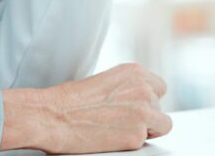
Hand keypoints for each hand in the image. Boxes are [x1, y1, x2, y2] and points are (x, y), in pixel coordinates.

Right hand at [0, 63, 171, 153]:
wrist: (51, 116)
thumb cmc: (69, 100)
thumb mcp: (104, 81)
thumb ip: (127, 88)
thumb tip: (138, 101)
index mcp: (135, 72)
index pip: (159, 87)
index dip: (148, 99)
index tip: (136, 106)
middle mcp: (143, 89)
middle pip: (160, 107)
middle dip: (146, 115)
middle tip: (122, 120)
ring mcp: (143, 112)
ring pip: (163, 125)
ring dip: (146, 129)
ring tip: (121, 129)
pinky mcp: (137, 136)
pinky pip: (145, 142)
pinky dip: (131, 142)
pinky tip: (112, 137)